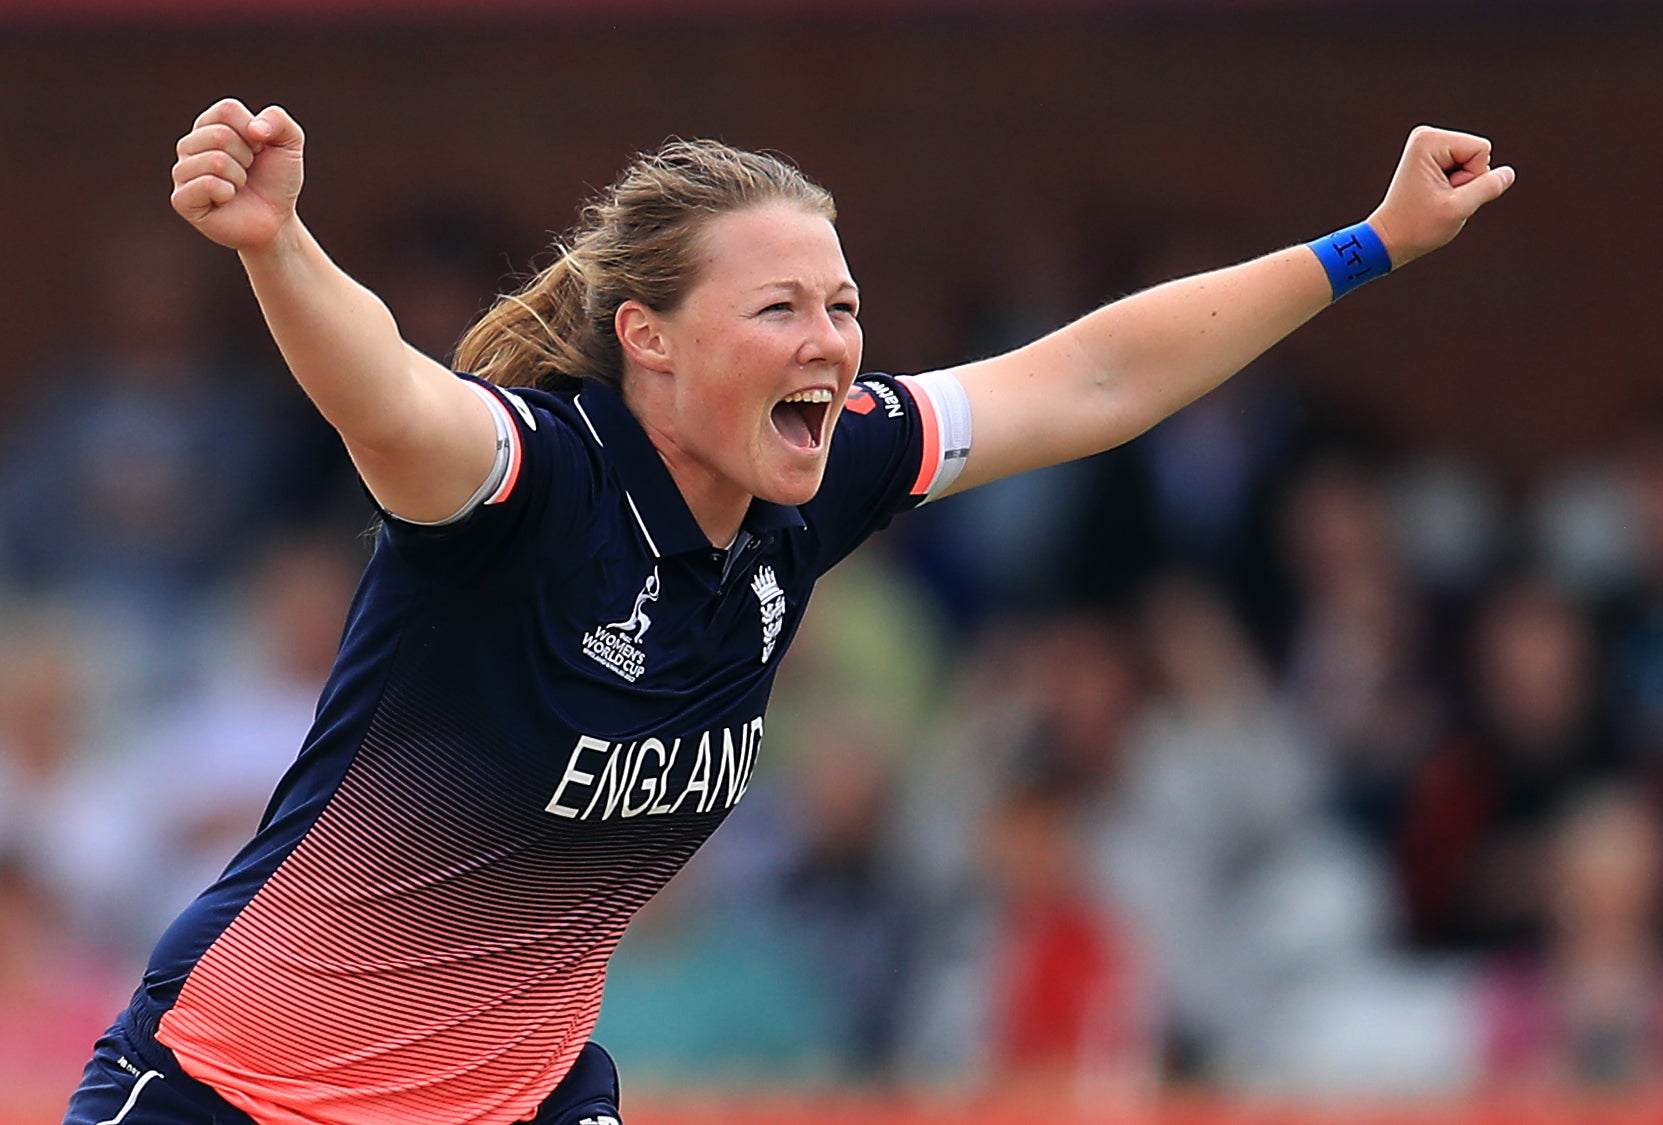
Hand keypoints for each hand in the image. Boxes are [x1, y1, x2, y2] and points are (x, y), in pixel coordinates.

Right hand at [170, 99, 304, 252]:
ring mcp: (182, 172)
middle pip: (220, 135)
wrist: (276, 220)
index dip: (254, 133)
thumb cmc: (276, 180)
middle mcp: (189, 145)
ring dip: (239, 177)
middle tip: (248, 172)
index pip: (228, 110)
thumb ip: (278, 119)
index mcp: (209, 124)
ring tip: (238, 186)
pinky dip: (228, 193)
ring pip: (216, 160)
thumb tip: (254, 129)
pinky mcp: (181, 199)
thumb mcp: (289, 143)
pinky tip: (226, 200)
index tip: (258, 150)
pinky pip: (208, 184)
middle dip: (247, 157)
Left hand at [1367, 125, 1514, 267]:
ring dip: (1462, 185)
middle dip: (1467, 180)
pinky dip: (1456, 185)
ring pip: (1475, 162)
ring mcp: (1429, 145)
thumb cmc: (1417, 226)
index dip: (1472, 177)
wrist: (1389, 239)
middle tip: (1439, 197)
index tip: (1443, 192)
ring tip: (1436, 196)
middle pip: (1479, 153)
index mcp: (1429, 140)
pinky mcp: (1433, 156)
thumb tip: (1509, 173)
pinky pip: (1466, 167)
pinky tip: (1435, 194)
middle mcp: (1427, 135)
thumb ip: (1488, 187)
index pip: (1482, 150)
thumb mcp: (1458, 209)